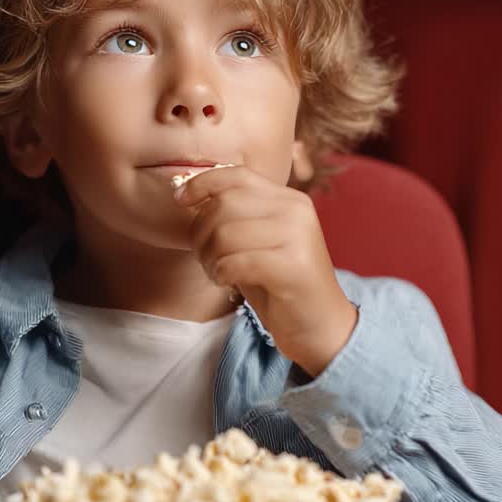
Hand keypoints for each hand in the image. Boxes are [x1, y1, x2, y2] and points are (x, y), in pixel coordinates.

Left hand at [175, 165, 357, 376]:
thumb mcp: (257, 241)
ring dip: (208, 257)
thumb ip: (234, 216)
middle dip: (201, 232)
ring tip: (216, 271)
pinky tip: (227, 282)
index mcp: (289, 199)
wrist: (321, 326)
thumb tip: (187, 194)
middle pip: (225, 204)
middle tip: (203, 256)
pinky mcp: (293, 267)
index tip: (180, 199)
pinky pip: (235, 262)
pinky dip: (221, 273)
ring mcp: (298, 237)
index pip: (238, 175)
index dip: (202, 183)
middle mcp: (297, 211)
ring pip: (225, 233)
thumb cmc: (279, 284)